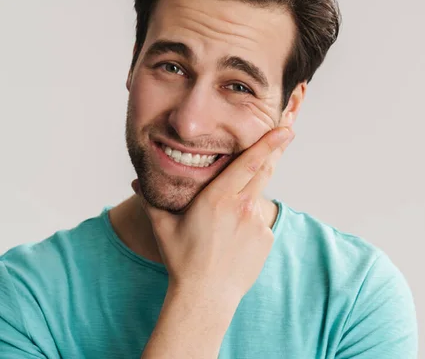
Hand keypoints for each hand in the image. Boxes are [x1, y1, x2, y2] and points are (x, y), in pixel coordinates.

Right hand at [132, 126, 294, 302]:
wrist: (206, 296)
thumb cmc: (182, 260)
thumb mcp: (163, 226)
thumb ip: (151, 199)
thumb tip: (136, 180)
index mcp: (218, 197)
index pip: (249, 162)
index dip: (269, 143)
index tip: (285, 130)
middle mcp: (242, 206)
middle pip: (265, 171)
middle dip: (274, 153)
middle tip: (285, 134)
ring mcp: (257, 223)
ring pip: (258, 198)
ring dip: (249, 198)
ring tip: (228, 223)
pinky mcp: (266, 238)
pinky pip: (260, 222)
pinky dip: (250, 224)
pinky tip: (233, 242)